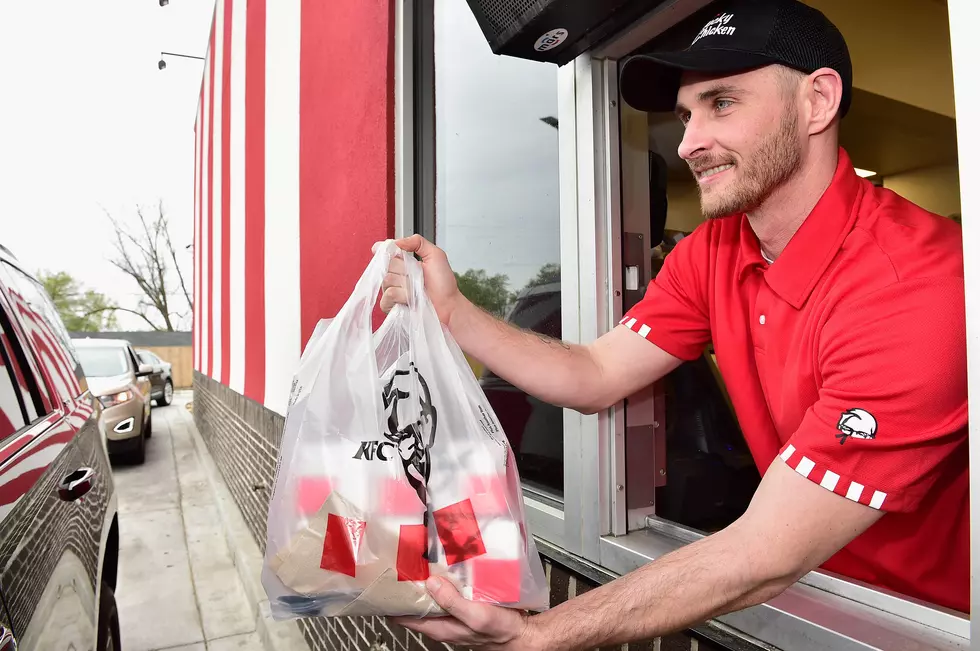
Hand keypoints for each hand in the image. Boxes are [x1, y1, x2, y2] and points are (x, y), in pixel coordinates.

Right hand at [375, 235, 463, 325]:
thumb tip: (396, 242)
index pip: (385, 251)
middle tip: (418, 276)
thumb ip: (418, 242)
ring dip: (405, 284)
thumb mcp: (435, 255)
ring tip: (417, 290)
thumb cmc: (444, 284)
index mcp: (403, 262)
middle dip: (403, 269)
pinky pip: (388, 295)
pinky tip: (411, 299)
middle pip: (385, 265)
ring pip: (387, 280)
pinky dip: (401, 296)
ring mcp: (392, 290)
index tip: (396, 252)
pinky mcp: (391, 305)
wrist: (448, 305)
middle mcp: (395, 275)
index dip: (385, 250)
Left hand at [391, 577, 539, 649]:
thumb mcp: (475, 616)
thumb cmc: (502, 632)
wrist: (525, 635)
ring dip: (426, 581)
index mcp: (441, 627)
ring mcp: (455, 614)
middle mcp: (444, 621)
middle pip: (417, 604)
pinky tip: (448, 568)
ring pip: (433, 597)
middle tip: (399, 564)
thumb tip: (430, 585)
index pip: (405, 617)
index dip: (392, 602)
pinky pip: (450, 592)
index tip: (383, 585)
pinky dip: (446, 580)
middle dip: (408, 587)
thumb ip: (452, 602)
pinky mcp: (467, 606)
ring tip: (419, 561)